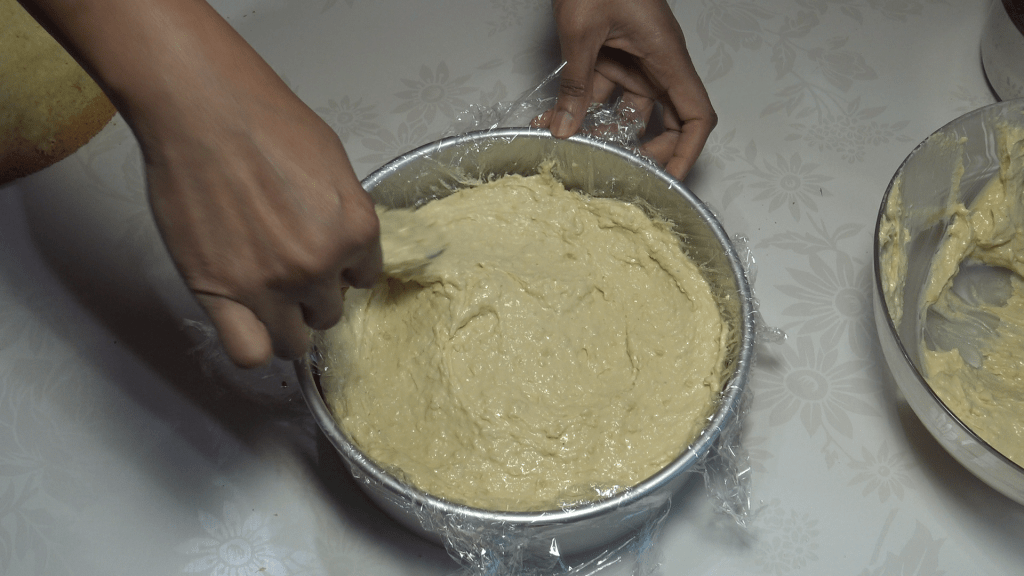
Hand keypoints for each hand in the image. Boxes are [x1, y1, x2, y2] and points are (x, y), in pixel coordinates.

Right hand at [22, 0, 382, 367]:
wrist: (202, 110)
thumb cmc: (266, 120)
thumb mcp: (332, 162)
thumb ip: (343, 211)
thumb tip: (340, 239)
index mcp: (356, 230)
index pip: (365, 278)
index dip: (343, 269)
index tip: (324, 258)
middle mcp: (319, 266)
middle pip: (330, 311)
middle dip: (314, 295)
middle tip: (289, 270)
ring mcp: (270, 286)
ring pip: (294, 342)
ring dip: (287, 326)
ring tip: (269, 302)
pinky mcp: (219, 294)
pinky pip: (249, 352)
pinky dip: (253, 345)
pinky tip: (247, 322)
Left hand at [537, 0, 716, 179]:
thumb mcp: (582, 32)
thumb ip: (576, 83)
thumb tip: (566, 130)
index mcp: (666, 57)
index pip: (695, 115)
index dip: (688, 151)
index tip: (669, 180)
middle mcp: (657, 63)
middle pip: (667, 120)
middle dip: (648, 152)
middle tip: (620, 176)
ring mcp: (634, 60)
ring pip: (630, 111)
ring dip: (606, 134)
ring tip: (579, 153)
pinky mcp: (612, 55)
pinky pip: (603, 92)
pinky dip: (583, 110)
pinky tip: (556, 124)